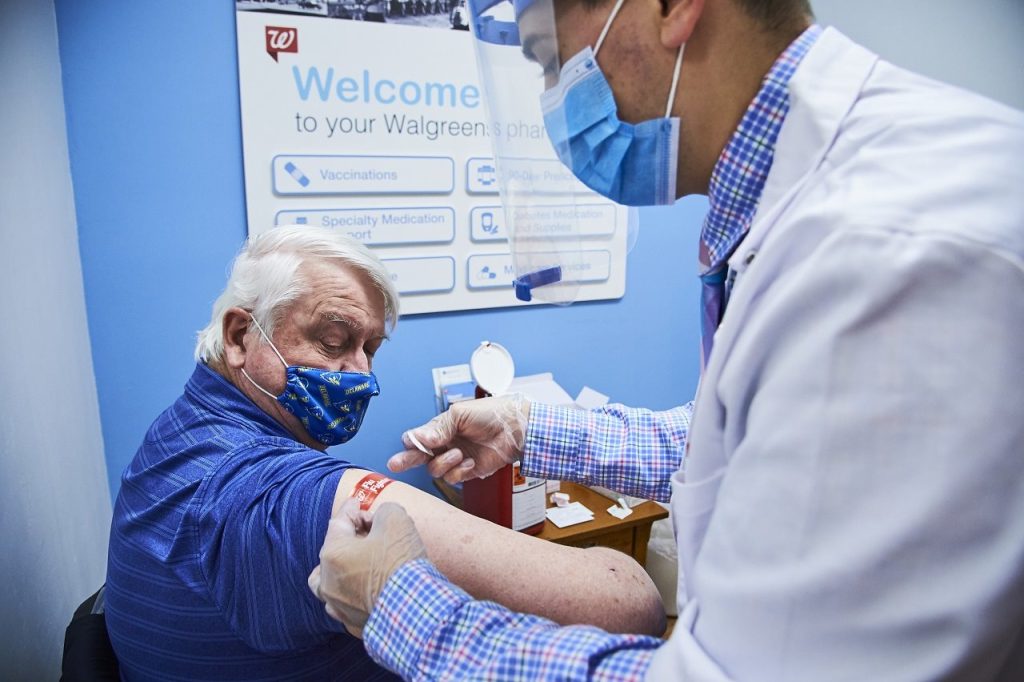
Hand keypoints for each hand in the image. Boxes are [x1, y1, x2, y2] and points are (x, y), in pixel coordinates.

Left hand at [308, 498, 426, 637]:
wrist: (415, 609)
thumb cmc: (401, 563)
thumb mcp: (396, 519)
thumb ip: (383, 511)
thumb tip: (381, 518)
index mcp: (332, 554)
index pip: (339, 522)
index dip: (352, 509)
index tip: (358, 503)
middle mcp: (328, 582)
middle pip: (332, 552)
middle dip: (349, 539)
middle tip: (369, 533)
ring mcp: (339, 607)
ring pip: (328, 585)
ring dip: (341, 571)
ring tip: (356, 565)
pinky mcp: (354, 625)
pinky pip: (347, 605)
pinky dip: (353, 595)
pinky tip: (366, 590)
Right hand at [387, 395, 530, 483]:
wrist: (515, 428)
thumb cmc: (490, 414)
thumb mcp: (460, 414)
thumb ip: (439, 427)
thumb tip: (420, 438)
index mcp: (440, 428)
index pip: (417, 437)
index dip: (412, 442)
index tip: (410, 443)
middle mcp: (445, 444)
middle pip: (419, 456)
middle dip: (406, 460)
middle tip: (394, 464)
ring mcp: (455, 458)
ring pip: (435, 469)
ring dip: (444, 463)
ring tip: (459, 453)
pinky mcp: (467, 471)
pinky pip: (453, 478)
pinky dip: (459, 471)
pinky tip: (470, 461)